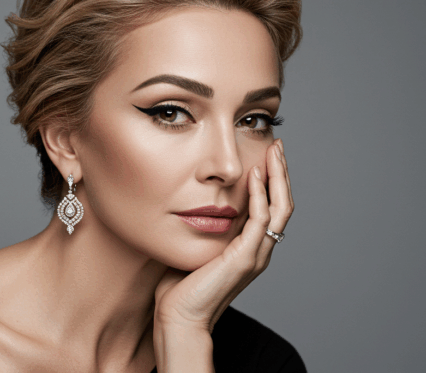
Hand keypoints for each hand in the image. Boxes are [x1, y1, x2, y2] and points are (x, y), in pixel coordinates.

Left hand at [152, 139, 293, 370]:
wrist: (178, 317)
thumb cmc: (179, 286)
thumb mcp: (195, 245)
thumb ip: (201, 225)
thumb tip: (190, 202)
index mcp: (249, 248)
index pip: (270, 207)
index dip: (272, 180)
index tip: (266, 154)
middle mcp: (259, 250)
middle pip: (282, 203)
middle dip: (281, 172)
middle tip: (278, 145)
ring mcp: (255, 255)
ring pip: (279, 209)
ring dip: (278, 178)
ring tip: (274, 152)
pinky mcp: (244, 259)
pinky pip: (259, 221)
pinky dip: (259, 196)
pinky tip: (254, 176)